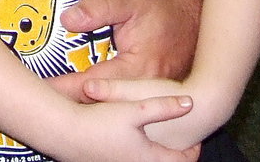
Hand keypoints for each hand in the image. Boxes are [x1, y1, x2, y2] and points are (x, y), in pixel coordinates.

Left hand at [51, 0, 203, 100]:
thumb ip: (98, 7)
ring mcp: (154, 94)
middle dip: (73, 103)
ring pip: (116, 107)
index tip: (42, 89)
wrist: (195, 9)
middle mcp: (148, 89)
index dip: (66, 87)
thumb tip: (68, 21)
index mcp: (141, 68)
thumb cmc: (163, 3)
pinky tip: (84, 98)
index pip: (95, 85)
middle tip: (43, 100)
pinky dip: (105, 100)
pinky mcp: (154, 93)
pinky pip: (126, 102)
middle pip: (104, 104)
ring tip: (57, 103)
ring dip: (88, 105)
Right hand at [54, 94, 199, 161]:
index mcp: (149, 158)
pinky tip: (126, 139)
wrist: (63, 132)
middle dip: (173, 154)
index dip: (192, 152)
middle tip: (181, 143)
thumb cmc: (100, 122)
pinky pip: (126, 160)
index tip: (196, 141)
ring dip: (152, 153)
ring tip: (154, 139)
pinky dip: (134, 154)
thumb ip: (163, 106)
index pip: (182, 161)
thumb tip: (191, 103)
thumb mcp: (134, 109)